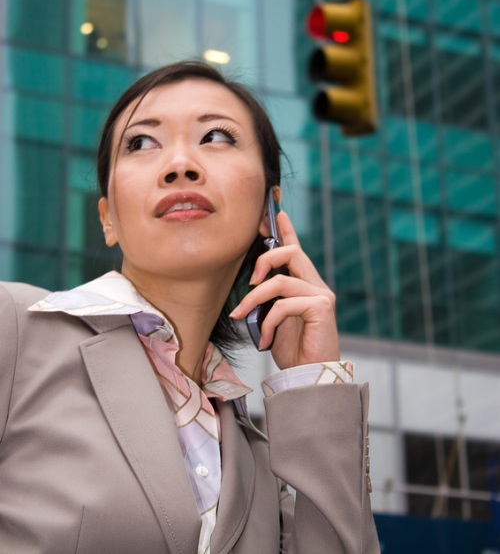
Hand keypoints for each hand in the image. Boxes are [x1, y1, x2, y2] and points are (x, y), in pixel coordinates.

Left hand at [230, 211, 339, 369]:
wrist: (310, 377)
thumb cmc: (293, 350)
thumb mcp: (275, 318)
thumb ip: (270, 299)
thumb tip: (252, 285)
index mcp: (306, 285)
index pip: (296, 250)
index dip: (287, 230)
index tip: (276, 212)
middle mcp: (316, 285)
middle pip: (291, 253)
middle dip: (265, 258)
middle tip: (249, 281)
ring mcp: (321, 295)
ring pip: (281, 281)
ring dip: (254, 299)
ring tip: (242, 316)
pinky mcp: (321, 308)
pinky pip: (285, 304)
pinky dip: (269, 321)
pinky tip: (265, 339)